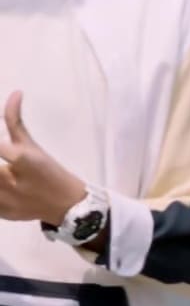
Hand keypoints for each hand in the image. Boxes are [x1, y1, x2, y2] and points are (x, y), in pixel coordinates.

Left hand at [0, 92, 86, 226]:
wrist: (68, 206)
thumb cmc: (50, 172)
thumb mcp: (32, 145)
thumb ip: (14, 120)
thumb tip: (16, 92)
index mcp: (23, 159)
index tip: (0, 146)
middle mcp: (13, 181)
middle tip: (4, 164)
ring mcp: (6, 200)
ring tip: (5, 173)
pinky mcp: (2, 212)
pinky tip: (4, 187)